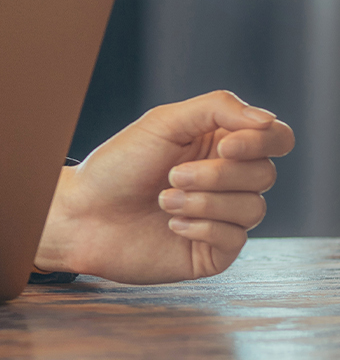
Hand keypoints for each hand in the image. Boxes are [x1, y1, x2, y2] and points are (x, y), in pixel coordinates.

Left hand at [34, 90, 294, 283]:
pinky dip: (201, 227)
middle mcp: (228, 179)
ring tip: (163, 199)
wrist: (83, 213)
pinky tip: (171, 224)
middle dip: (217, 175)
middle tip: (172, 175)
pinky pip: (236, 238)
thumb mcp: (164, 123)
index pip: (275, 138)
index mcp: (219, 143)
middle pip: (265, 173)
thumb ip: (217, 109)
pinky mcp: (214, 250)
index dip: (262, 142)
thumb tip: (268, 121)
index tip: (225, 147)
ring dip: (204, 201)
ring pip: (254, 208)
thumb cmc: (119, 164)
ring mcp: (224, 216)